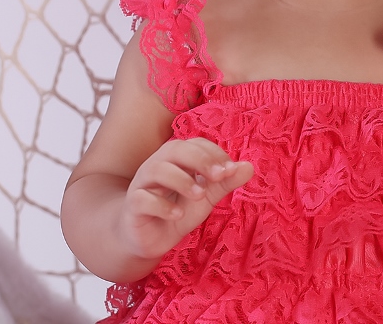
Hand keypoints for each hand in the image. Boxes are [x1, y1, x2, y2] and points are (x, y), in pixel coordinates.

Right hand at [121, 137, 253, 261]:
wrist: (149, 237)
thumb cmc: (177, 209)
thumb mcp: (206, 197)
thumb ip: (224, 182)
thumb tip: (249, 167)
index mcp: (177, 159)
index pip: (195, 144)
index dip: (214, 154)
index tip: (231, 170)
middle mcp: (157, 165)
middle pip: (175, 149)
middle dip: (200, 159)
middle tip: (219, 176)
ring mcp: (142, 184)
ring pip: (157, 169)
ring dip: (181, 180)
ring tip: (200, 195)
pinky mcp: (133, 207)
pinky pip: (142, 199)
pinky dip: (162, 205)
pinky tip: (178, 214)